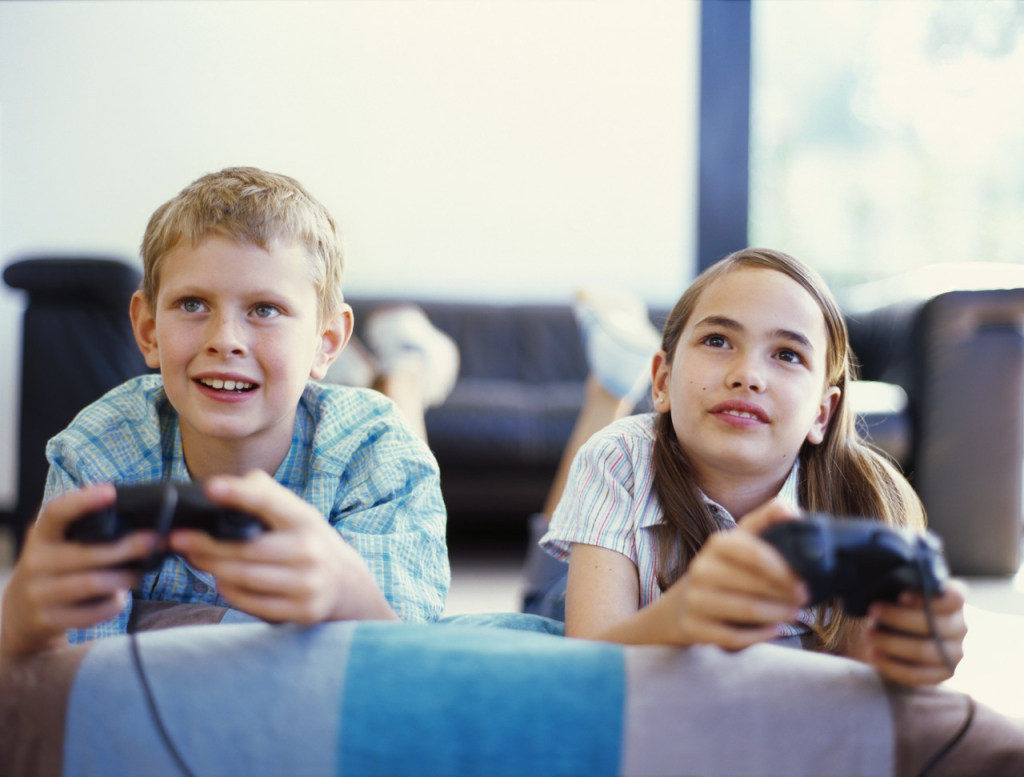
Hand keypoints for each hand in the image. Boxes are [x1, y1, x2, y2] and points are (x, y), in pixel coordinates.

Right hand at [0, 484, 157, 658]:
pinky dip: (112, 605)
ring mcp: (38, 593)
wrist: (21, 614)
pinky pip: (89, 613)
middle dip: (126, 548)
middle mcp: (35, 561)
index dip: (82, 502)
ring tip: (138, 575)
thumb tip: (135, 517)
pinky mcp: (46, 619)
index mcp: (41, 535)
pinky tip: (120, 598)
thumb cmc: (55, 569)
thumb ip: (86, 529)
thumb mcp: (58, 544)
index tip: (111, 492)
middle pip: (86, 553)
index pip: (57, 513)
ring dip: (123, 579)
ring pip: (92, 583)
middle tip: (153, 542)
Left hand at [168, 471, 397, 624]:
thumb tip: (226, 484)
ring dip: (212, 567)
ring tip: (195, 557)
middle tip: (178, 538)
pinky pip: (251, 603)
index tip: (212, 487)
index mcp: (305, 520)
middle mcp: (309, 551)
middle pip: (245, 548)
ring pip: (244, 577)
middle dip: (206, 543)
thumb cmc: (309, 541)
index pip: (270, 501)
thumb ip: (265, 496)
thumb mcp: (298, 514)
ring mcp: (307, 583)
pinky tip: (221, 580)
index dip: (240, 493)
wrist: (347, 584)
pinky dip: (229, 591)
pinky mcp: (302, 610)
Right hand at [656, 499, 809, 649]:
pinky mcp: (693, 628)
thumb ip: (768, 520)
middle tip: (804, 598)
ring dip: (777, 614)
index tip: (805, 579)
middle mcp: (701, 569)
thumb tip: (794, 513)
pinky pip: (733, 636)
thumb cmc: (725, 570)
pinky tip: (775, 629)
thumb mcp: (741, 541)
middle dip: (785, 593)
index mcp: (717, 544)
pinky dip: (759, 635)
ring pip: (745, 610)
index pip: (755, 553)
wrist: (684, 604)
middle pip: (753, 584)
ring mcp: (695, 599)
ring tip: (795, 613)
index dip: (784, 569)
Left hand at [853, 579, 967, 685]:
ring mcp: (954, 652)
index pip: (954, 598)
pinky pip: (918, 674)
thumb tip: (890, 578)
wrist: (893, 631)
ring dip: (892, 643)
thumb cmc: (896, 601)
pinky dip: (892, 666)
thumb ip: (901, 582)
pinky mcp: (941, 673)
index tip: (901, 596)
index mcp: (955, 598)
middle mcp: (960, 626)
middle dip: (899, 618)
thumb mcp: (899, 587)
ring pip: (925, 650)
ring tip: (868, 635)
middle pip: (935, 625)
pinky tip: (874, 655)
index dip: (928, 598)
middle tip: (872, 610)